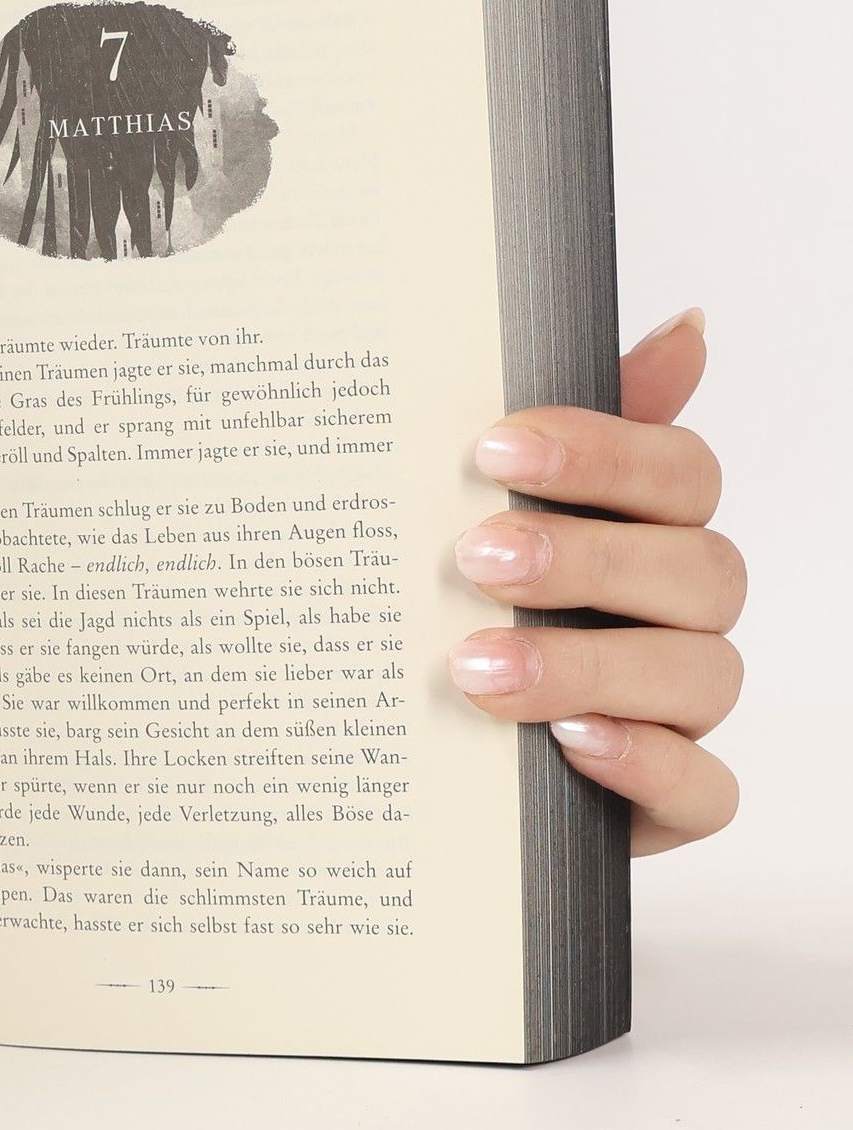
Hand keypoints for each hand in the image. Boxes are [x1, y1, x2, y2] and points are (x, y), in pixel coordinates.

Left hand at [449, 308, 743, 854]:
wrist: (424, 756)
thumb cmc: (465, 611)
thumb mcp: (483, 512)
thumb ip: (565, 435)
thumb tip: (686, 328)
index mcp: (650, 529)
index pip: (680, 472)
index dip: (602, 453)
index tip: (493, 450)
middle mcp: (682, 614)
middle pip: (700, 569)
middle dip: (587, 559)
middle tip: (475, 557)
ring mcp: (684, 709)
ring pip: (701, 674)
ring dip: (589, 664)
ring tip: (477, 665)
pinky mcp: (673, 802)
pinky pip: (705, 789)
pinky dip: (643, 762)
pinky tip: (570, 742)